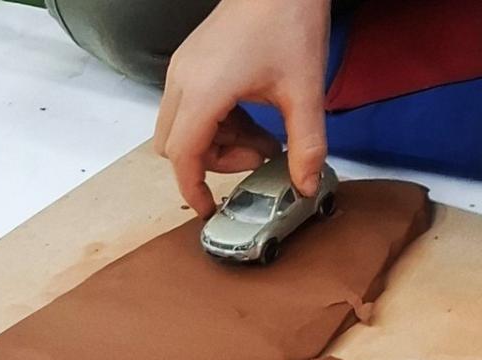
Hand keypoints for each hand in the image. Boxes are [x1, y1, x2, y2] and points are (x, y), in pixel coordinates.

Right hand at [155, 0, 329, 215]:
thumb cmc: (289, 27)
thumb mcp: (306, 95)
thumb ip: (306, 147)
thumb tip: (305, 187)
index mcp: (204, 91)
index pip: (182, 153)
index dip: (193, 187)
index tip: (211, 209)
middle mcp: (182, 80)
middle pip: (174, 143)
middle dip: (212, 162)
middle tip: (260, 157)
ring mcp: (184, 68)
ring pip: (181, 126)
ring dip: (218, 142)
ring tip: (266, 137)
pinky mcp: (192, 62)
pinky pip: (190, 107)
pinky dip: (217, 123)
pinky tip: (255, 117)